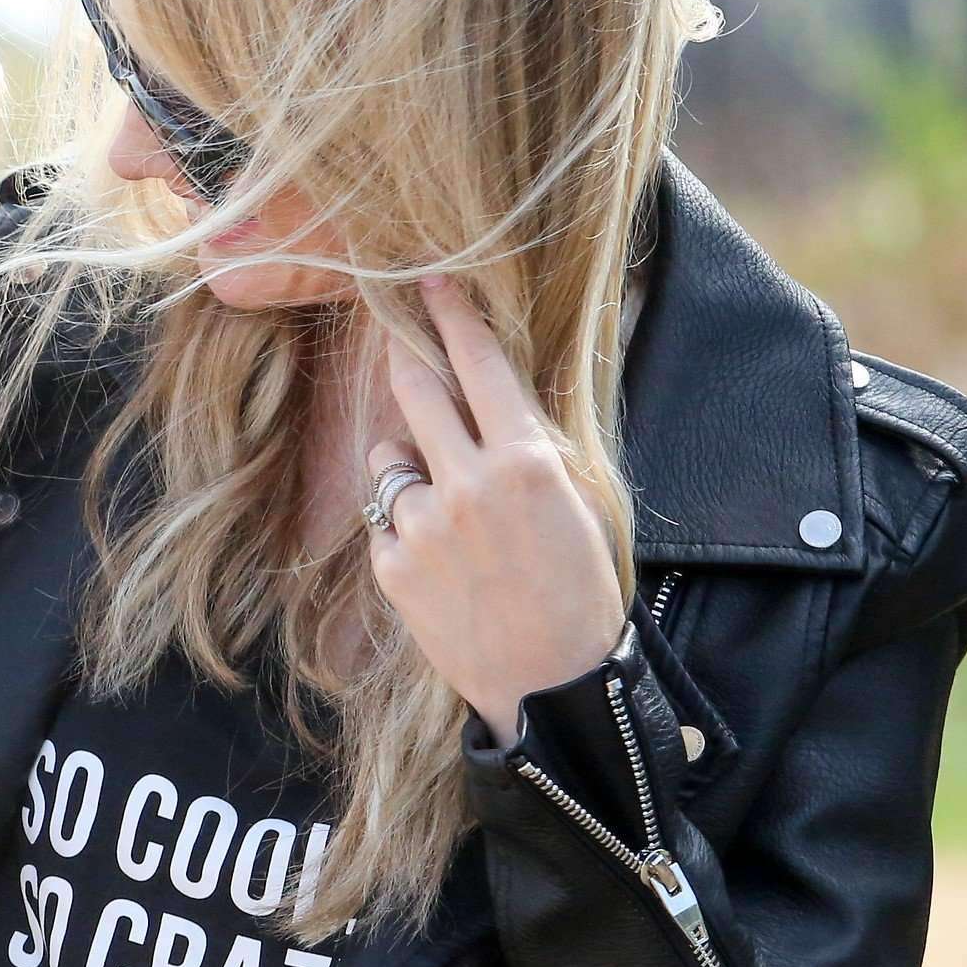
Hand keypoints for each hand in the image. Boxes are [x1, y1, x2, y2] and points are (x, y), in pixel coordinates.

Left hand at [364, 276, 628, 742]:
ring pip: (393, 459)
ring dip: (411, 463)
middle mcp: (467, 485)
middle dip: (406, 359)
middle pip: (416, 391)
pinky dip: (406, 525)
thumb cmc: (579, 589)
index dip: (451, 317)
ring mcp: (421, 527)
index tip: (428, 281)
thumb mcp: (579, 502)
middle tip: (400, 336)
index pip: (479, 365)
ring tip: (451, 508)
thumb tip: (498, 389)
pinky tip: (443, 561)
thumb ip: (531, 443)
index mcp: (525, 462)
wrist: (553, 685)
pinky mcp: (390, 566)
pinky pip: (387, 518)